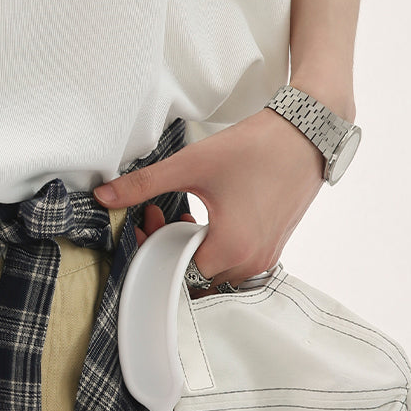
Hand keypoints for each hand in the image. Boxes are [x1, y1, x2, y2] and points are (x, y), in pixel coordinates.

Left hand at [92, 108, 325, 294]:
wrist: (305, 133)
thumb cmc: (254, 149)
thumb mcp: (190, 164)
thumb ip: (143, 184)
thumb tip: (105, 196)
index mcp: (231, 249)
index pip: (177, 273)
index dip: (153, 250)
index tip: (145, 223)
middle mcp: (252, 261)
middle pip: (197, 277)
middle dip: (170, 249)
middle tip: (158, 215)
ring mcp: (267, 256)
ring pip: (217, 271)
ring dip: (193, 248)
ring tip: (181, 213)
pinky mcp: (274, 245)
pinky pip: (237, 262)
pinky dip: (216, 246)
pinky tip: (206, 217)